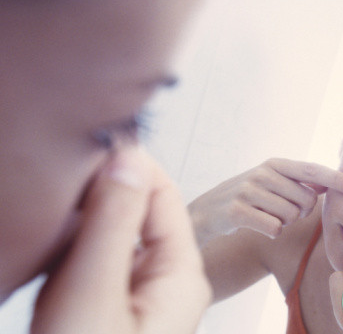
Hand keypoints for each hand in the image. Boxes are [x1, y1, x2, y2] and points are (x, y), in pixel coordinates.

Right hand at [31, 147, 210, 333]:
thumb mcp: (93, 294)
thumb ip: (112, 224)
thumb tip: (127, 158)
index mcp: (181, 275)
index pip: (164, 194)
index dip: (130, 164)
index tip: (90, 144)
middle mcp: (168, 281)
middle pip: (139, 214)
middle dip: (100, 194)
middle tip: (59, 180)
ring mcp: (141, 296)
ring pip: (113, 237)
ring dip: (82, 224)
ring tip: (51, 213)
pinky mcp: (115, 309)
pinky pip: (98, 264)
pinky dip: (73, 252)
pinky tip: (50, 252)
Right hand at [189, 158, 342, 245]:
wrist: (207, 210)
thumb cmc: (246, 196)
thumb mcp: (270, 181)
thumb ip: (298, 181)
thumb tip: (329, 184)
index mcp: (275, 164)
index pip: (312, 170)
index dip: (336, 179)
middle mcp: (263, 173)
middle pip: (306, 201)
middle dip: (300, 212)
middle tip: (280, 210)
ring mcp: (249, 190)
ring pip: (291, 216)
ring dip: (284, 222)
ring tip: (265, 215)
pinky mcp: (237, 210)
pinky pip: (274, 228)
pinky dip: (271, 231)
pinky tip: (258, 225)